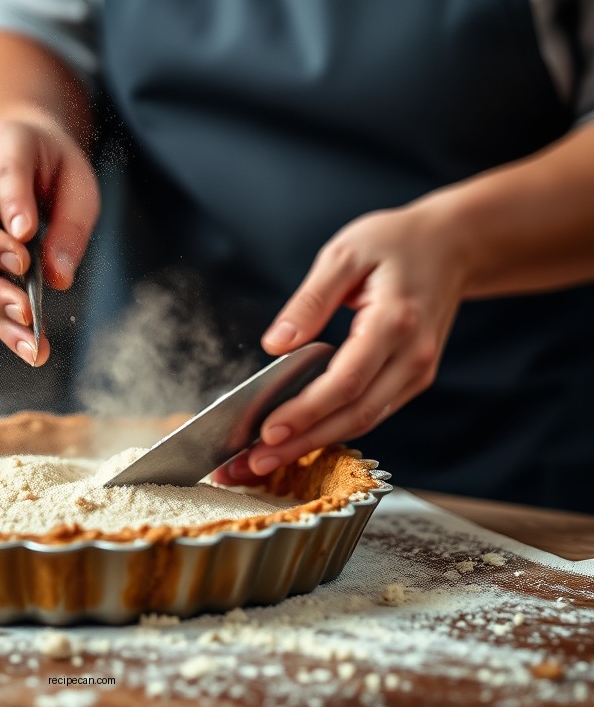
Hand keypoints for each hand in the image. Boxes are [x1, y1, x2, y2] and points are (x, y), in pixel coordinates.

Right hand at [0, 115, 99, 365]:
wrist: (20, 155)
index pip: (5, 170)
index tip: (25, 235)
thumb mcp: (78, 183)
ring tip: (29, 339)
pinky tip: (25, 343)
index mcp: (4, 144)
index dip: (12, 202)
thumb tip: (58, 278)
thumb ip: (72, 225)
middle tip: (25, 299)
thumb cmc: (53, 169)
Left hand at [215, 202, 468, 483]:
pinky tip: (299, 439)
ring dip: (314, 445)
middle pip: (354, 414)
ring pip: (363, 421)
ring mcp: (417, 372)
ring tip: (265, 461)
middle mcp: (412, 356)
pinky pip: (371, 411)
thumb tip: (275, 343)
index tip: (267, 431)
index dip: (306, 412)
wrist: (453, 245)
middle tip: (253, 464)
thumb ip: (309, 300)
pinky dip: (334, 429)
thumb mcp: (344, 254)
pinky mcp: (413, 378)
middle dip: (302, 444)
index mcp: (394, 322)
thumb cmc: (396, 242)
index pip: (346, 381)